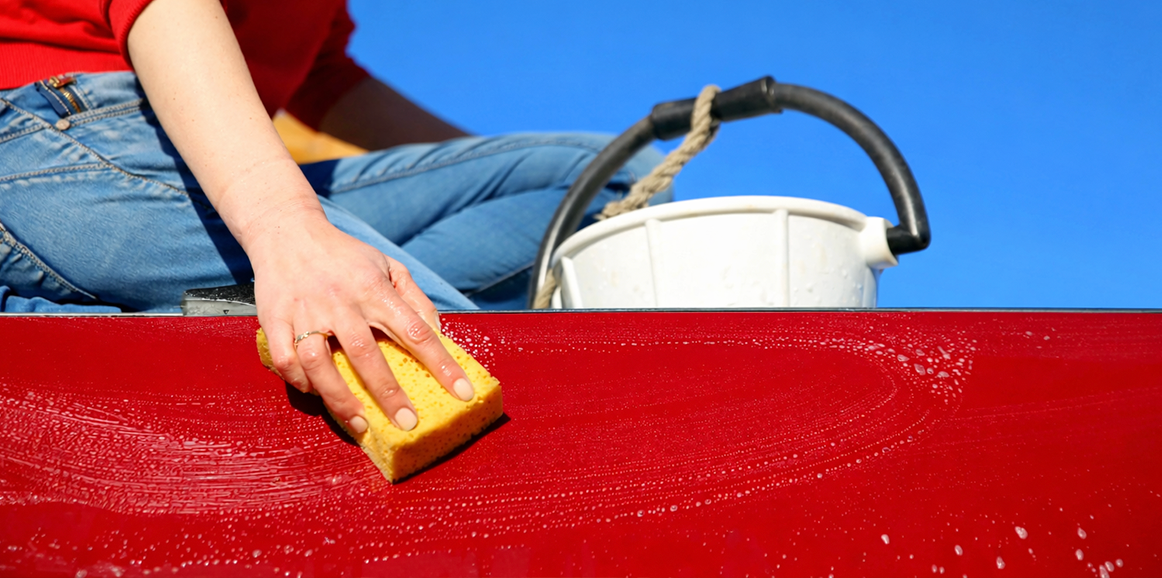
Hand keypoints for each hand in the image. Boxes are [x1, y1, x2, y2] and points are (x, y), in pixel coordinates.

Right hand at [246, 200, 475, 433]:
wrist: (286, 231)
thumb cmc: (345, 256)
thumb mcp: (388, 265)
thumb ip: (415, 299)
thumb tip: (438, 334)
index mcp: (374, 289)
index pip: (416, 330)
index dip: (442, 365)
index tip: (462, 393)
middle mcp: (340, 302)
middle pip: (366, 353)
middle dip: (388, 393)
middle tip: (407, 423)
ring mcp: (305, 311)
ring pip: (318, 362)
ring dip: (339, 397)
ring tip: (360, 424)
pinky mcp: (275, 319)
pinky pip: (285, 359)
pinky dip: (300, 382)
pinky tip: (316, 393)